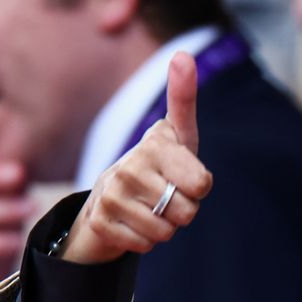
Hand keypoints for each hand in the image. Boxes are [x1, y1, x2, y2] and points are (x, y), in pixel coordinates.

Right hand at [62, 52, 212, 263]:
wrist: (110, 195)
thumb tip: (183, 56)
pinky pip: (144, 246)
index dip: (200, 188)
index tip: (185, 176)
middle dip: (184, 211)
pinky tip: (134, 223)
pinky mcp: (99, 222)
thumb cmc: (158, 164)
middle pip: (187, 213)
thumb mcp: (177, 134)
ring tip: (150, 208)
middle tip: (166, 196)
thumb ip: (183, 98)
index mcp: (154, 145)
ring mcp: (110, 195)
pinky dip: (145, 241)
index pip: (202, 185)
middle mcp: (128, 167)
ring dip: (165, 228)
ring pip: (165, 233)